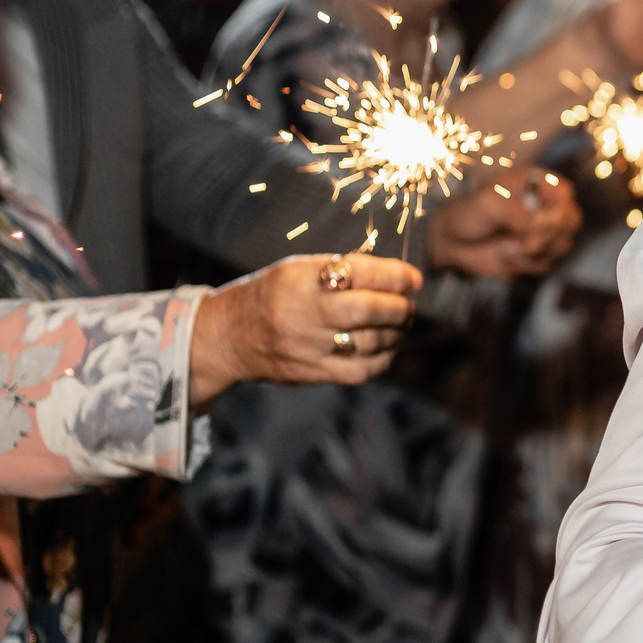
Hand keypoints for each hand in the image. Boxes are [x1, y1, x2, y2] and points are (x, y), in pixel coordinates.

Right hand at [188, 252, 422, 408]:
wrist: (228, 336)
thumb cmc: (273, 295)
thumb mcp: (298, 270)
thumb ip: (342, 270)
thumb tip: (397, 277)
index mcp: (301, 279)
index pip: (360, 272)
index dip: (396, 276)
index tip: (414, 279)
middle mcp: (303, 312)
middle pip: (368, 310)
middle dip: (399, 307)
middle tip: (408, 305)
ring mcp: (306, 346)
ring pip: (369, 342)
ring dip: (396, 333)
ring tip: (401, 325)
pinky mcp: (310, 373)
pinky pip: (359, 371)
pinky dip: (383, 360)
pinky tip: (388, 348)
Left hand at [428, 168, 579, 276]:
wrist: (450, 242)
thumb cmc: (467, 213)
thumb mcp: (488, 205)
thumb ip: (516, 213)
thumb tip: (538, 226)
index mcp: (534, 184)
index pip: (565, 192)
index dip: (559, 208)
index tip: (539, 221)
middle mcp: (542, 206)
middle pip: (571, 219)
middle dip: (551, 234)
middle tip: (528, 243)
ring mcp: (541, 231)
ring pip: (563, 243)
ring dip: (538, 251)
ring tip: (511, 248)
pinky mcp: (536, 253)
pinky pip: (547, 262)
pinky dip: (527, 263)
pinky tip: (506, 255)